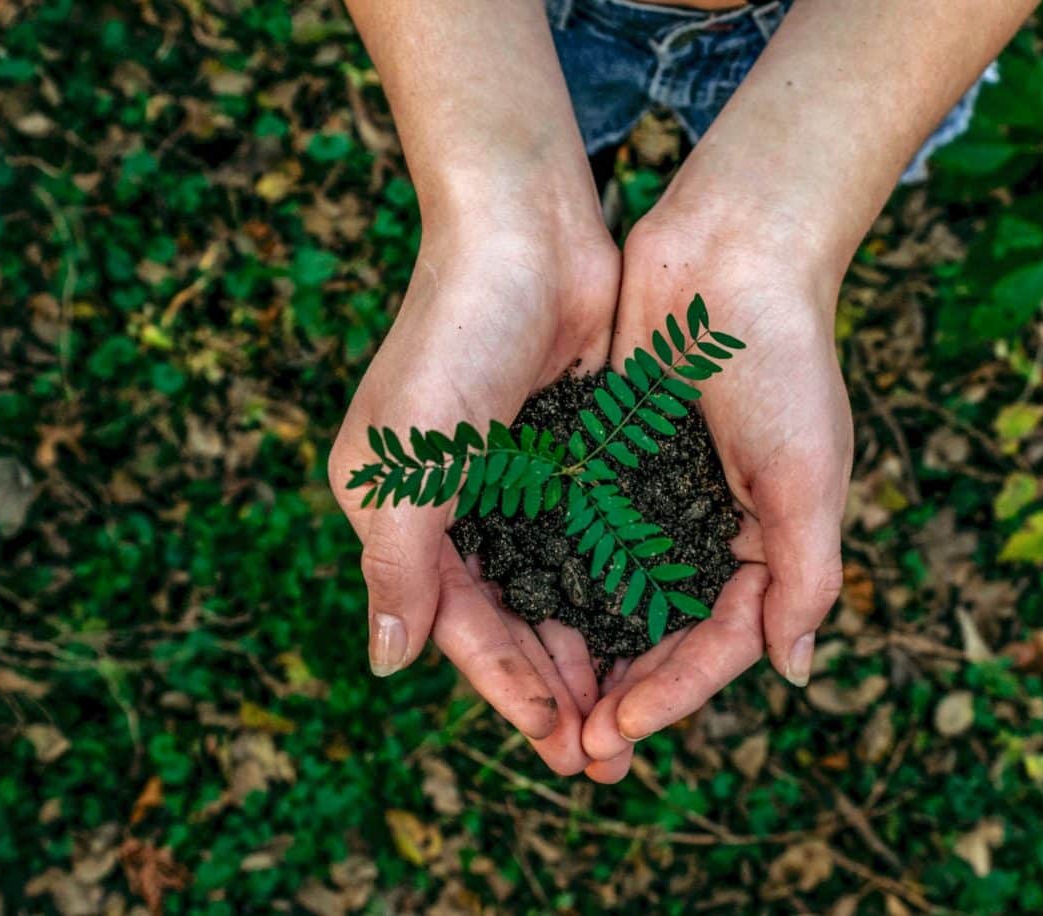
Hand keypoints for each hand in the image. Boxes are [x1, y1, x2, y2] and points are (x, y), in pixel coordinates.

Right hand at [329, 211, 617, 775]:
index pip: (460, 626)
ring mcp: (517, 482)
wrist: (526, 230)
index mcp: (403, 515)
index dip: (508, 689)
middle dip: (556, 690)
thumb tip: (388, 665)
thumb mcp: (409, 460)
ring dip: (592, 652)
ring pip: (558, 591)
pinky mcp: (571, 454)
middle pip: (511, 621)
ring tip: (634, 714)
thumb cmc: (454, 337)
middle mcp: (457, 507)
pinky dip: (618, 588)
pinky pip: (595, 541)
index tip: (560, 746)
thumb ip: (399, 565)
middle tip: (607, 756)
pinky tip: (654, 631)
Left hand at [580, 205, 850, 769]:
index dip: (672, 694)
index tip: (618, 731)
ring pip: (612, 595)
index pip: (718, 643)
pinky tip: (516, 614)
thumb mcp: (809, 475)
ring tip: (541, 704)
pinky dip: (554, 576)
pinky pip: (578, 533)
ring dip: (581, 651)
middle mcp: (707, 530)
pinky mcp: (608, 458)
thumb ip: (805, 575)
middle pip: (660, 634)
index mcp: (765, 544)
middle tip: (573, 749)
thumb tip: (794, 672)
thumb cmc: (784, 361)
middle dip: (621, 693)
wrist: (732, 251)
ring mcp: (655, 496)